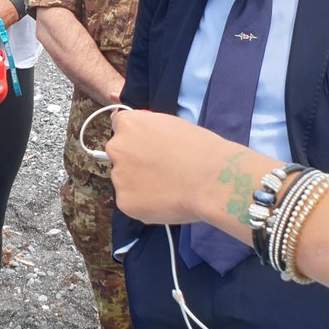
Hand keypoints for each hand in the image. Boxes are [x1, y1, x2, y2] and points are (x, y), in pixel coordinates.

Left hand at [105, 111, 230, 224]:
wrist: (212, 179)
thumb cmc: (201, 150)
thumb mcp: (171, 125)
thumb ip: (149, 130)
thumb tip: (140, 135)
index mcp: (128, 124)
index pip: (119, 125)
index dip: (135, 136)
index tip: (146, 145)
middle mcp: (116, 147)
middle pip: (119, 154)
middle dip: (135, 161)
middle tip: (161, 170)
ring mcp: (118, 176)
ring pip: (125, 180)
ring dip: (139, 184)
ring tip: (169, 186)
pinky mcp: (124, 201)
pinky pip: (131, 202)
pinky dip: (145, 203)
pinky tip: (167, 200)